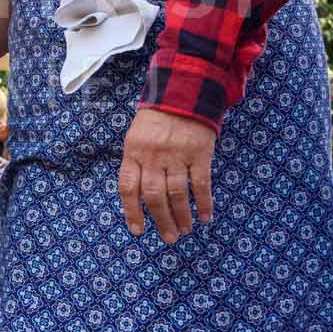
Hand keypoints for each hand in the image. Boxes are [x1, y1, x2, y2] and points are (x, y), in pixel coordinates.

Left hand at [118, 108, 215, 244]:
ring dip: (181, 216)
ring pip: (177, 193)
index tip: (138, 231)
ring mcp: (176, 154)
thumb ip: (136, 164)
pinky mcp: (199, 153)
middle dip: (160, 220)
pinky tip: (205, 217)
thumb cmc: (157, 120)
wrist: (182, 94)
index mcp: (133, 152)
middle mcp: (153, 156)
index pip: (128, 187)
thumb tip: (138, 199)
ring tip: (184, 230)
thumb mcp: (136, 138)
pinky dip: (203, 203)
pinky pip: (201, 184)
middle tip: (168, 237)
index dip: (131, 211)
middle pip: (153, 195)